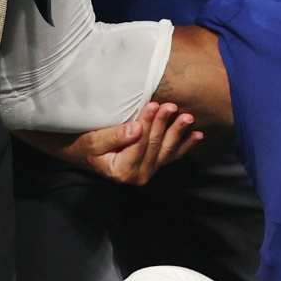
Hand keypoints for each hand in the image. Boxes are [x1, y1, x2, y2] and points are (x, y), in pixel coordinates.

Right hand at [72, 102, 201, 184]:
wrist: (82, 153)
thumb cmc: (84, 146)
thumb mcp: (93, 141)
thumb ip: (114, 136)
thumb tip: (136, 130)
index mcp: (123, 171)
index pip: (140, 144)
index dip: (147, 124)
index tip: (153, 105)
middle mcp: (138, 176)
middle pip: (155, 146)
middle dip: (163, 124)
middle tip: (170, 105)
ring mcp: (148, 171)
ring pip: (166, 150)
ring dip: (178, 133)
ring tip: (187, 117)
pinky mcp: (153, 164)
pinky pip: (171, 155)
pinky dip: (185, 145)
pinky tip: (198, 135)